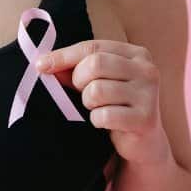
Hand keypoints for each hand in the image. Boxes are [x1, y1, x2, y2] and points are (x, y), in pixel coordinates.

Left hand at [36, 39, 171, 166]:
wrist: (144, 143)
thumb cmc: (117, 106)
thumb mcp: (99, 82)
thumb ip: (75, 70)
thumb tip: (44, 64)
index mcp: (136, 54)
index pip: (93, 47)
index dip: (64, 56)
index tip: (41, 65)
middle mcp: (147, 70)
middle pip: (95, 64)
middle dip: (79, 82)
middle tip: (83, 95)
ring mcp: (148, 94)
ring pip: (96, 91)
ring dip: (88, 104)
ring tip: (97, 109)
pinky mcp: (145, 119)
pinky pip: (104, 115)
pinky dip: (97, 121)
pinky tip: (106, 123)